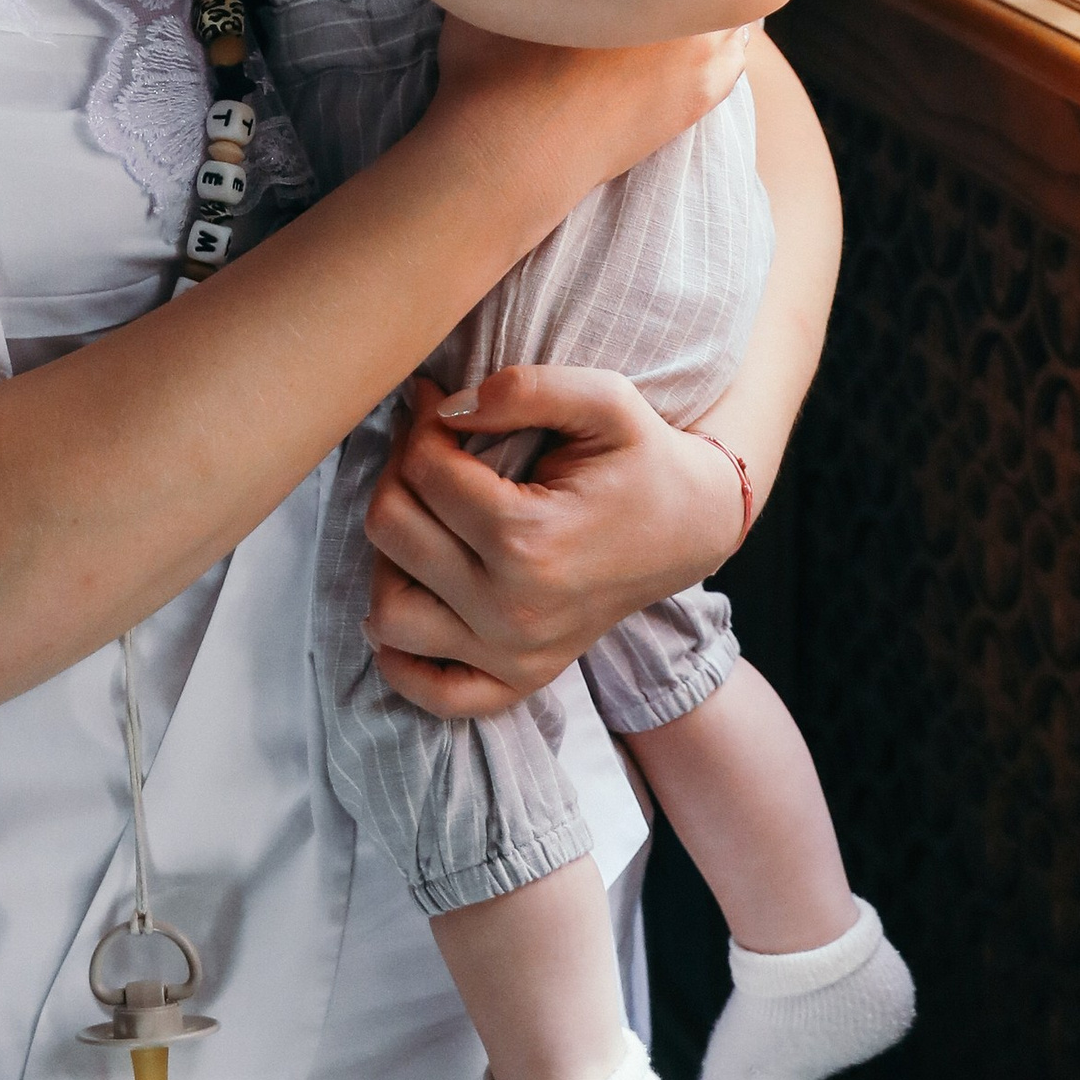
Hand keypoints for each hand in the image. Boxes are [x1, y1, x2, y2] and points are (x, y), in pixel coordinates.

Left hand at [361, 366, 745, 712]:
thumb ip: (523, 389)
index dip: (423, 423)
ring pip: (388, 611)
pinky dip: (401, 655)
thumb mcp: (604, 399)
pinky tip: (417, 596)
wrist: (691, 527)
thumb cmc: (642, 459)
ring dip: (391, 557)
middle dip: (400, 474)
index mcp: (531, 540)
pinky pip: (430, 690)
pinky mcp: (516, 681)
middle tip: (432, 451)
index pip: (422, 471)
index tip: (441, 404)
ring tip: (426, 520)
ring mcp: (513, 656)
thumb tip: (443, 407)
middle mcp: (514, 610)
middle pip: (391, 532)